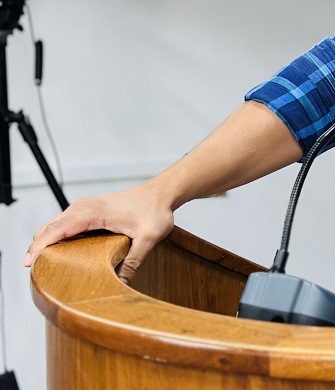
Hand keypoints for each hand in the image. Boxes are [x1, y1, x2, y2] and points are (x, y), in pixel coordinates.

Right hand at [24, 181, 174, 283]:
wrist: (162, 193)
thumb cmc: (155, 210)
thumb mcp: (149, 238)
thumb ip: (134, 261)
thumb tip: (122, 284)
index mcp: (92, 212)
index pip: (56, 229)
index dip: (40, 247)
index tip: (29, 264)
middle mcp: (83, 207)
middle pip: (49, 228)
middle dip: (38, 249)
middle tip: (36, 274)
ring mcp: (84, 208)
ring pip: (54, 226)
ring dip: (46, 243)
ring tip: (45, 267)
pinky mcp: (88, 211)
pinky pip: (64, 225)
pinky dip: (56, 238)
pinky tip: (60, 254)